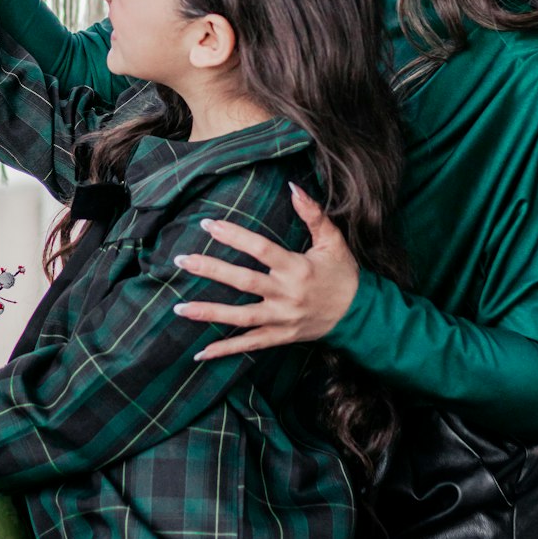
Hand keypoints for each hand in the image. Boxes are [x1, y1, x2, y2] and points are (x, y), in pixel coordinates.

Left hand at [175, 183, 359, 359]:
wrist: (359, 315)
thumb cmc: (343, 273)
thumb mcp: (332, 240)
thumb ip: (312, 213)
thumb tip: (293, 185)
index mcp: (297, 268)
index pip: (259, 249)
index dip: (233, 235)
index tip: (208, 224)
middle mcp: (287, 295)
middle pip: (243, 282)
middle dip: (210, 270)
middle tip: (181, 260)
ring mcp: (282, 319)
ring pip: (240, 317)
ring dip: (209, 312)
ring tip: (179, 307)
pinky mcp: (280, 337)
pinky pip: (249, 345)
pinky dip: (225, 349)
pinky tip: (201, 352)